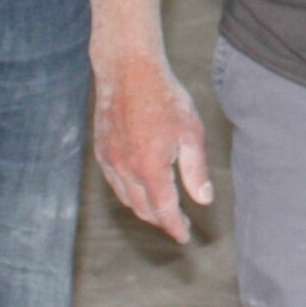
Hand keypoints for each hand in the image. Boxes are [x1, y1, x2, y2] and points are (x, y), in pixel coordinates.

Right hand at [92, 47, 211, 242]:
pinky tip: (140, 187)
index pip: (164, 210)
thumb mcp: (190, 132)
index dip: (174, 227)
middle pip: (144, 209)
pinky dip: (129, 193)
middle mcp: (126, 170)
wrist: (128, 70)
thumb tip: (204, 199)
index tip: (184, 237)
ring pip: (127, 198)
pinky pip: (115, 183)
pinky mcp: (101, 151)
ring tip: (161, 209)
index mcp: (150, 168)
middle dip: (161, 220)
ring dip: (144, 208)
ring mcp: (110, 161)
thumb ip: (196, 170)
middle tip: (177, 223)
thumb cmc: (164, 97)